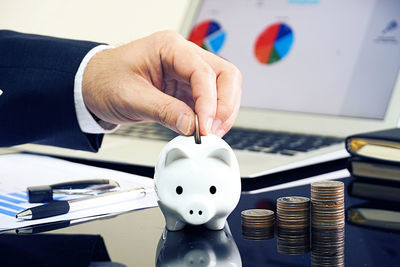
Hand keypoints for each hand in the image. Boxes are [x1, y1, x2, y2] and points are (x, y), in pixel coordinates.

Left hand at [82, 31, 241, 136]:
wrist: (92, 86)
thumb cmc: (105, 81)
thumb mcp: (131, 97)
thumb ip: (163, 111)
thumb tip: (191, 126)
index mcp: (169, 47)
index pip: (203, 71)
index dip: (209, 102)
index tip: (204, 128)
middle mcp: (183, 57)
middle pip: (225, 75)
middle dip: (225, 105)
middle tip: (214, 130)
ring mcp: (187, 73)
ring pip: (223, 88)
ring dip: (222, 112)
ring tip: (209, 133)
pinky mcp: (186, 90)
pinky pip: (209, 102)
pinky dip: (211, 118)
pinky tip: (203, 131)